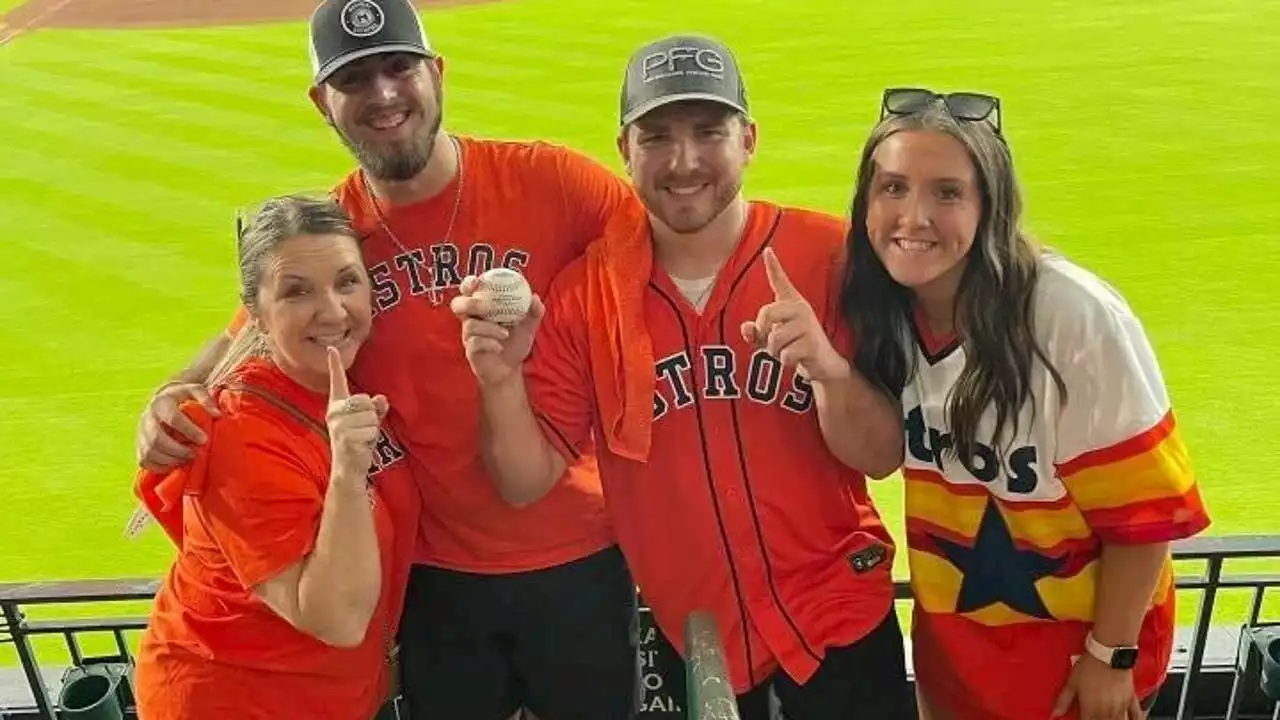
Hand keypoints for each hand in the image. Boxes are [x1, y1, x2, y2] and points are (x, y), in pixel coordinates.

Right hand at [135, 381, 220, 472]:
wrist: (164, 399)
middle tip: (195, 455)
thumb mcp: (196, 391)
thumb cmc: (184, 397)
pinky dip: (159, 466)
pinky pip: (144, 460)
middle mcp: (147, 417)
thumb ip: (206, 400)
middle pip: (157, 439)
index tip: (204, 440)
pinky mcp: (140, 444)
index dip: (189, 431)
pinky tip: (175, 464)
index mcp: (162, 403)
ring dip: (170, 460)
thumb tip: (217, 415)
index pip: (173, 418)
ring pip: (149, 452)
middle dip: (178, 450)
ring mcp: (141, 432)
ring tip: (187, 460)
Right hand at [325, 347, 388, 484]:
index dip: (334, 365)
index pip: (337, 382)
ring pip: (371, 416)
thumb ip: (375, 409)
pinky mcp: (344, 436)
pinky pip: (371, 429)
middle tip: (363, 431)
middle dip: (372, 415)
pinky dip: (371, 438)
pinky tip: (361, 446)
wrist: (349, 468)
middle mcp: (334, 413)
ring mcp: (338, 424)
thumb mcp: (368, 424)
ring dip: (373, 429)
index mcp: (337, 406)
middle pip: (365, 400)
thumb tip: (382, 398)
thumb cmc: (358, 444)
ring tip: (362, 439)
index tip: (331, 348)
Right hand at [450, 275, 544, 386]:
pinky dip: (488, 343)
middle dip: (471, 303)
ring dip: (489, 328)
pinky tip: (499, 347)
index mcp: (482, 308)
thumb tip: (534, 297)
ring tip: (505, 334)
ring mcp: (469, 336)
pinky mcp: (470, 351)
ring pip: (469, 325)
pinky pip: (474, 343)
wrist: (511, 370)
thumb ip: (534, 311)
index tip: (477, 281)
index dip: (469, 283)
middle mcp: (472, 319)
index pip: (469, 291)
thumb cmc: (515, 343)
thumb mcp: (529, 326)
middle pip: (458, 304)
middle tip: (487, 307)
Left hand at [739, 248, 847, 382]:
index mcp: (791, 303)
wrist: (824, 363)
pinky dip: (785, 361)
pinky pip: (785, 354)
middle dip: (762, 332)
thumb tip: (745, 328)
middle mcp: (800, 309)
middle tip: (769, 342)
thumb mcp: (771, 339)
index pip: (780, 281)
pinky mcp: (812, 343)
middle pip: (766, 313)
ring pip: (774, 338)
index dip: (773, 266)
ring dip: (774, 352)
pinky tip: (797, 359)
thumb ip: (756, 332)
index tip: (768, 250)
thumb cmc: (795, 346)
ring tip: (787, 350)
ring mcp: (807, 325)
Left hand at [1052, 654, 1144, 719]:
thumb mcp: (1072, 683)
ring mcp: (1121, 707)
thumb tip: (1054, 714)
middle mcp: (1107, 712)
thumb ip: (1063, 701)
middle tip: (1093, 717)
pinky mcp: (1131, 699)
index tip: (1081, 719)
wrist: (1108, 654)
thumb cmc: (1089, 666)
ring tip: (1107, 718)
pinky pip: (1137, 716)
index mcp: (1091, 709)